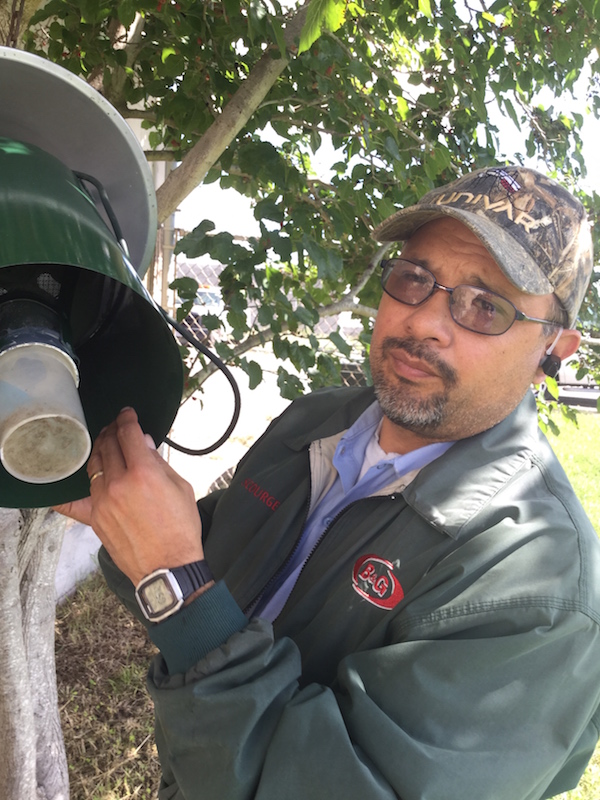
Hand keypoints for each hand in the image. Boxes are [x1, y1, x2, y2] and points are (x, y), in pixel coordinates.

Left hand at [56, 407, 203, 585]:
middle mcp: (119, 483)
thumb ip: (159, 463)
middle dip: (112, 430)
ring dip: (98, 449)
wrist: (169, 567)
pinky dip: (67, 488)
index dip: (127, 419)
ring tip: (103, 444)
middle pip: (108, 445)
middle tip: (116, 426)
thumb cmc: (181, 529)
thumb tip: (144, 444)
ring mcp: (103, 501)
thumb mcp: (181, 488)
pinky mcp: (94, 518)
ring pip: (93, 464)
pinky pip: (74, 499)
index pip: (128, 434)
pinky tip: (61, 477)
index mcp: (144, 473)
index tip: (127, 413)